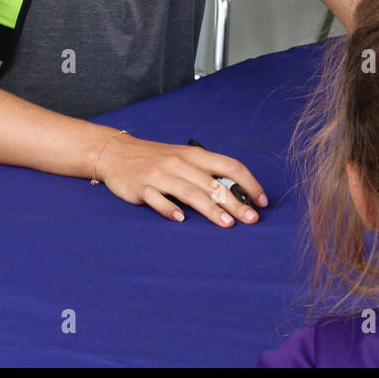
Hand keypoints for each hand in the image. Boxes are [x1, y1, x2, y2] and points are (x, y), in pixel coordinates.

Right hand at [97, 133, 267, 225]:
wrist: (116, 153)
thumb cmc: (158, 159)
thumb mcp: (185, 159)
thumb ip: (207, 174)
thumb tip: (238, 195)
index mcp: (196, 155)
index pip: (231, 166)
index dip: (249, 183)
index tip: (262, 201)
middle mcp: (180, 163)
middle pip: (213, 184)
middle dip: (235, 203)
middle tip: (252, 219)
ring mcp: (160, 175)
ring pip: (190, 192)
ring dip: (210, 209)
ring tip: (227, 224)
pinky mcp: (141, 187)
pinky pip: (157, 199)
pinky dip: (169, 209)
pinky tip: (181, 220)